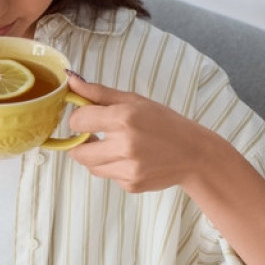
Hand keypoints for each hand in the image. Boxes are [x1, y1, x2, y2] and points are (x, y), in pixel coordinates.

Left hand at [64, 71, 215, 193]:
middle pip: (77, 151)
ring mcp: (128, 168)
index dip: (78, 119)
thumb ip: (98, 92)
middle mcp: (124, 145)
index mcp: (124, 118)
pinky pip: (108, 176)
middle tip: (93, 135)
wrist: (194, 154)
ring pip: (90, 166)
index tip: (87, 118)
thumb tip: (71, 80)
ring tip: (114, 146)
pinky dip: (112, 167)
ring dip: (94, 156)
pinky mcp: (131, 184)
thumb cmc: (164, 123)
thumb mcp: (134, 100)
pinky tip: (130, 159)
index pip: (78, 121)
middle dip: (79, 143)